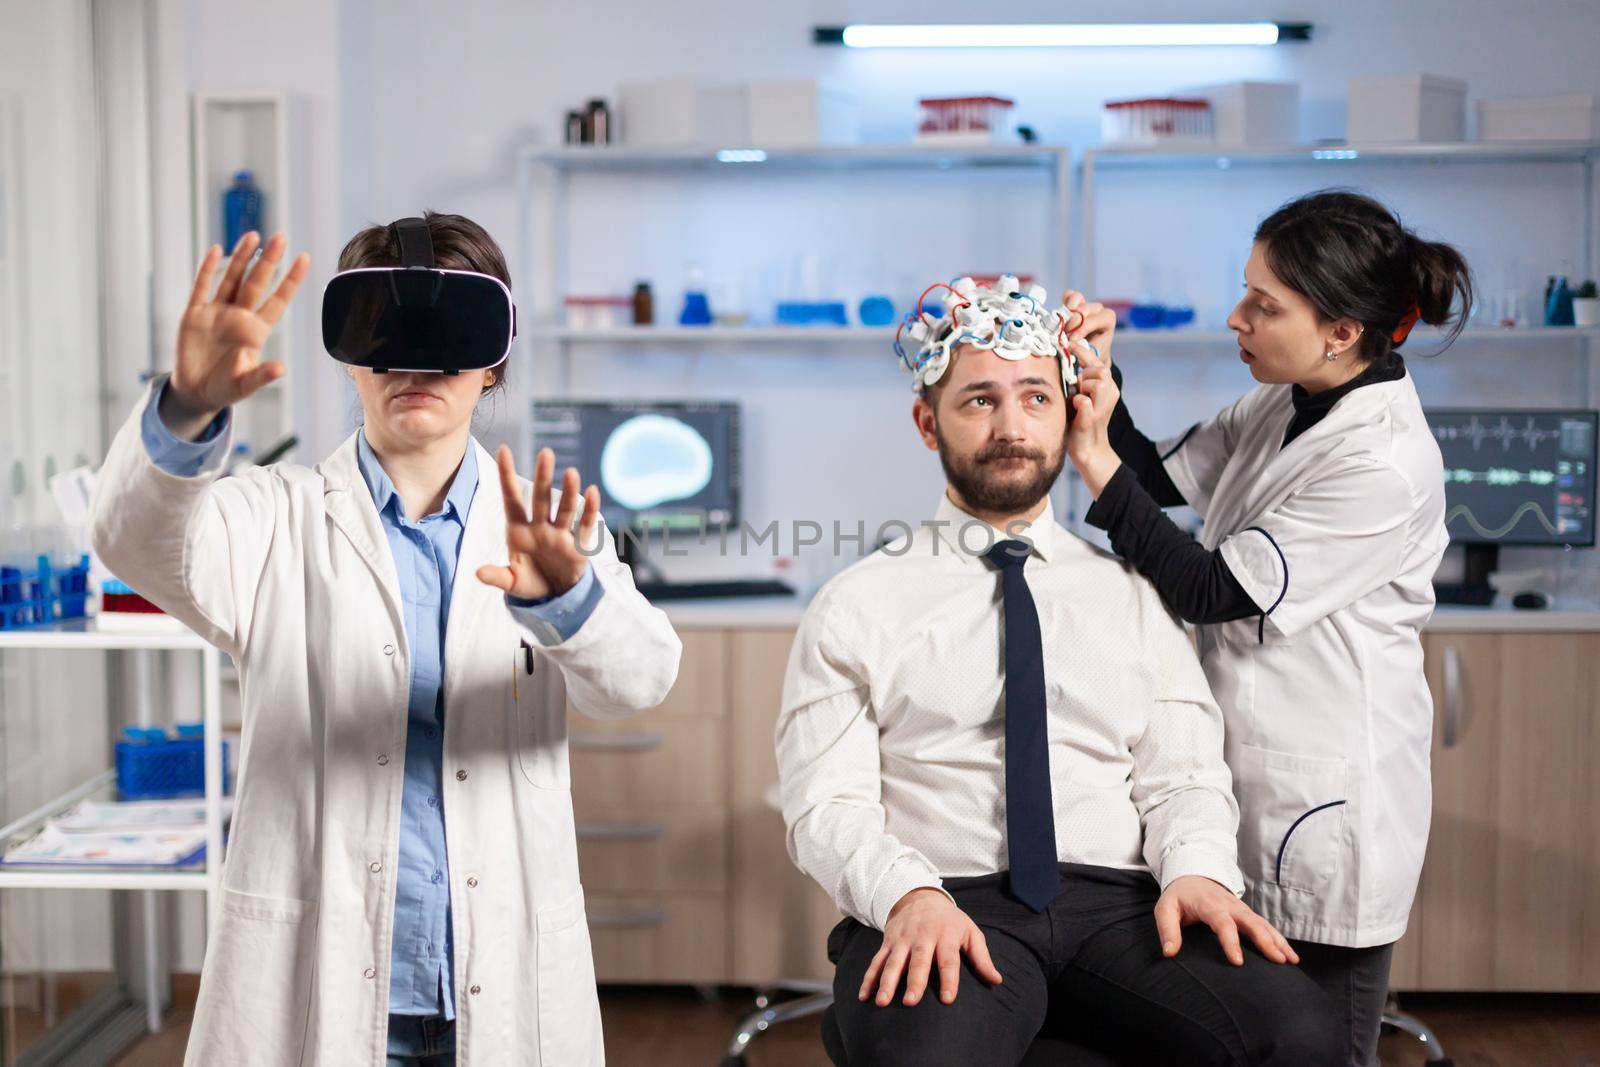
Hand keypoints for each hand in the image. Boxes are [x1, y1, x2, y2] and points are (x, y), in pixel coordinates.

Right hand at [165, 232, 309, 438]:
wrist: (196, 392)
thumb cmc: (225, 389)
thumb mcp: (245, 385)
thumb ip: (261, 376)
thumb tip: (281, 369)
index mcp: (256, 331)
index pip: (278, 300)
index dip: (291, 281)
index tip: (305, 259)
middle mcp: (239, 317)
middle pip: (257, 283)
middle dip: (269, 261)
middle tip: (282, 237)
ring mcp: (217, 313)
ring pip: (232, 279)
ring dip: (242, 258)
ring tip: (254, 235)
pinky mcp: (194, 315)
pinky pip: (202, 288)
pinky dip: (208, 269)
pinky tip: (216, 250)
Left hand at [476, 445, 601, 600]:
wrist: (555, 595)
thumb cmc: (531, 582)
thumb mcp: (511, 582)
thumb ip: (497, 576)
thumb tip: (478, 573)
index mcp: (518, 530)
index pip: (511, 499)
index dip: (507, 475)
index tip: (503, 449)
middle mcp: (540, 526)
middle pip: (540, 498)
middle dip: (543, 477)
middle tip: (546, 453)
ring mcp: (560, 533)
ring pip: (564, 508)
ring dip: (568, 491)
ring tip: (571, 473)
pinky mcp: (577, 544)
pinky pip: (584, 525)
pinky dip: (590, 510)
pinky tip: (592, 493)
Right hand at [859, 888, 1002, 1007]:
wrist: (920, 896)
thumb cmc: (950, 921)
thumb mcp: (970, 932)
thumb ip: (982, 957)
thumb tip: (996, 980)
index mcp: (945, 935)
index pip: (948, 959)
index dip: (949, 979)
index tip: (948, 999)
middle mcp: (922, 937)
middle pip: (918, 961)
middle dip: (914, 981)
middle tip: (911, 1002)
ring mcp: (902, 940)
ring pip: (893, 962)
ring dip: (886, 982)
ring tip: (881, 1002)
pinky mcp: (888, 942)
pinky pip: (877, 961)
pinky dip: (869, 978)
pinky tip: (864, 996)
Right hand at [1060, 288, 1115, 365]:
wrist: (1092, 352)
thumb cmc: (1093, 354)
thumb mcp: (1093, 357)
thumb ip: (1084, 352)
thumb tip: (1071, 348)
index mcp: (1107, 319)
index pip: (1095, 319)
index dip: (1082, 328)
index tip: (1072, 340)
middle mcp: (1098, 310)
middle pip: (1084, 308)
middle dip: (1072, 322)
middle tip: (1064, 335)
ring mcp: (1087, 304)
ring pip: (1076, 298)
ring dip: (1066, 312)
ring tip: (1060, 325)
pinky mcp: (1075, 303)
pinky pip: (1068, 295)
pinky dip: (1063, 303)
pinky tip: (1060, 315)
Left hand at [1065, 344, 1122, 495]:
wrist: (1087, 449)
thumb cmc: (1080, 420)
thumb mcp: (1080, 394)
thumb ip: (1077, 379)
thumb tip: (1065, 358)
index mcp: (1107, 386)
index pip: (1098, 361)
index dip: (1084, 350)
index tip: (1070, 343)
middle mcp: (1110, 394)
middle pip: (1099, 369)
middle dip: (1084, 374)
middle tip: (1076, 388)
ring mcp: (1102, 407)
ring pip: (1096, 382)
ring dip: (1082, 387)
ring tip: (1077, 398)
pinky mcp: (1093, 419)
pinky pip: (1085, 401)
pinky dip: (1078, 402)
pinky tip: (1075, 407)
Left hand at [1154, 875, 1298, 966]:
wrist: (1192, 875)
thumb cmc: (1179, 896)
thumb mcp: (1165, 908)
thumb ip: (1167, 930)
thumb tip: (1170, 953)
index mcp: (1209, 905)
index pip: (1222, 923)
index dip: (1230, 942)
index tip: (1238, 962)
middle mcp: (1230, 906)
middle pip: (1251, 922)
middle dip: (1265, 940)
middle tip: (1278, 960)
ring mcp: (1241, 909)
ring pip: (1263, 924)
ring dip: (1278, 941)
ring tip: (1290, 961)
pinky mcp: (1247, 914)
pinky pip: (1266, 926)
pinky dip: (1280, 940)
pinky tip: (1290, 956)